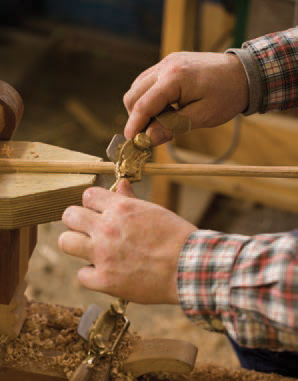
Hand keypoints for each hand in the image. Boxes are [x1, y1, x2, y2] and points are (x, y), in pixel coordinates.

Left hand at [58, 180, 196, 303]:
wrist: (189, 268)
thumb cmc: (176, 237)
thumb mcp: (154, 211)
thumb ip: (131, 199)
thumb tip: (120, 183)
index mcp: (121, 208)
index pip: (87, 195)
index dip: (92, 203)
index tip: (98, 211)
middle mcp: (107, 228)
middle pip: (69, 216)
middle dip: (77, 220)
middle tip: (88, 229)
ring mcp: (103, 255)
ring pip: (66, 242)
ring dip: (76, 244)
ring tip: (90, 249)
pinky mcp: (104, 281)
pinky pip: (81, 274)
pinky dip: (92, 274)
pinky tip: (106, 272)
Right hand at [123, 52, 248, 145]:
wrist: (243, 73)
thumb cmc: (226, 96)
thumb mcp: (201, 116)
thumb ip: (172, 126)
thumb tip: (148, 139)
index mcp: (174, 78)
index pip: (143, 105)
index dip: (134, 126)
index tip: (130, 142)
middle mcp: (165, 66)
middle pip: (133, 95)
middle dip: (136, 117)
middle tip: (148, 134)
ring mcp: (165, 62)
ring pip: (137, 88)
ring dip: (141, 108)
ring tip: (160, 121)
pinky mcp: (168, 63)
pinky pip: (147, 82)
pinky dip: (148, 98)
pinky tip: (164, 109)